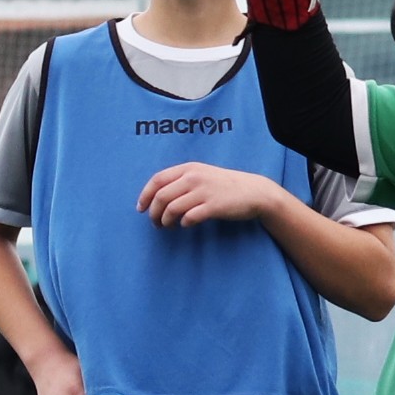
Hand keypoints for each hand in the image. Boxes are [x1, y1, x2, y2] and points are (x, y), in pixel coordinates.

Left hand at [136, 163, 286, 227]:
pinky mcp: (214, 206)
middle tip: (155, 223)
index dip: (145, 195)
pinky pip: (189, 218)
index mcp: (188, 168)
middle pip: (161, 196)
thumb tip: (157, 197)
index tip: (141, 208)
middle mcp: (194, 177)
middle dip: (153, 213)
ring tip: (167, 226)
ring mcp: (204, 191)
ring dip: (165, 221)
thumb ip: (181, 181)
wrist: (254, 192)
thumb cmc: (224, 185)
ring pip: (172, 208)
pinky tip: (185, 225)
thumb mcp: (202, 174)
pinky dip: (183, 223)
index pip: (157, 180)